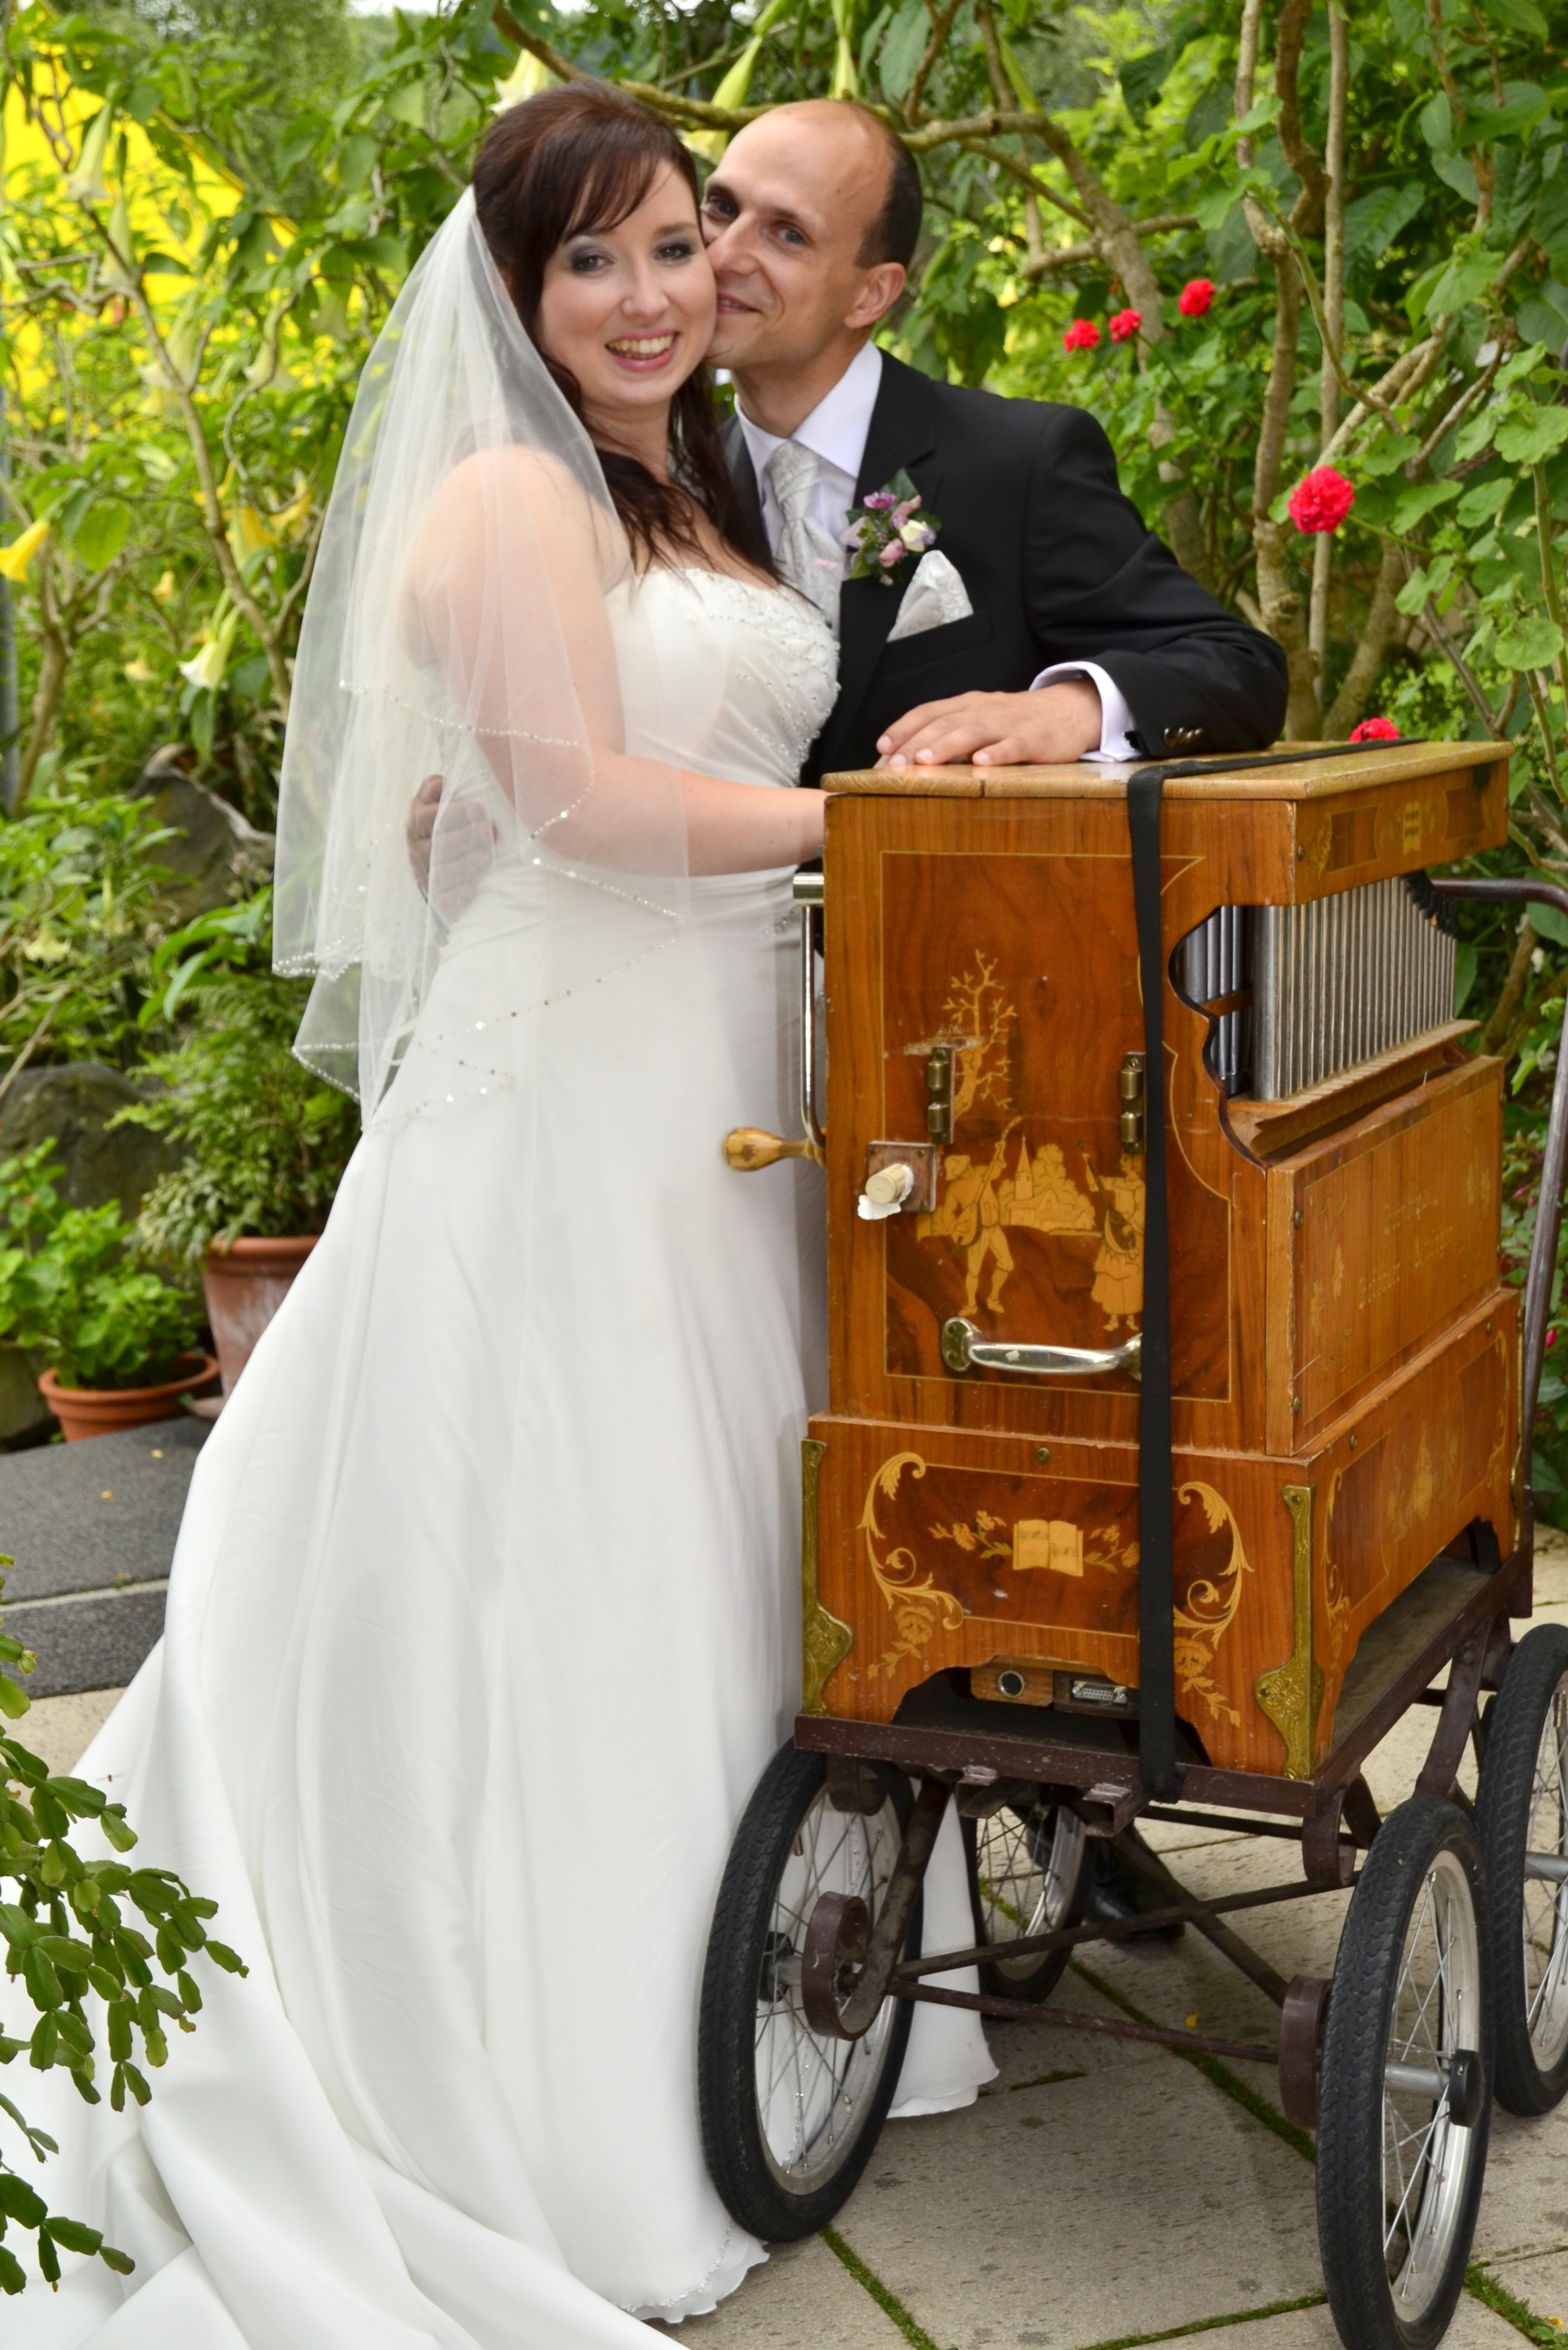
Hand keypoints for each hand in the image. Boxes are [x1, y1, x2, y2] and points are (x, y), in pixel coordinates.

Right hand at [405, 773, 496, 922]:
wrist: (435, 869)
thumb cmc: (444, 829)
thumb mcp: (436, 804)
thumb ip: (436, 790)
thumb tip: (443, 782)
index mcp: (418, 823)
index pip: (428, 816)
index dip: (453, 813)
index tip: (479, 809)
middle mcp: (417, 849)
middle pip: (437, 844)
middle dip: (465, 837)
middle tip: (490, 832)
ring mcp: (424, 874)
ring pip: (441, 872)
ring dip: (465, 865)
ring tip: (486, 857)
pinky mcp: (435, 898)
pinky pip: (442, 900)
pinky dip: (457, 896)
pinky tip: (472, 889)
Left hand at [875, 679, 1102, 769]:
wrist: (1068, 711)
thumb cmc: (1015, 722)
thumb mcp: (980, 719)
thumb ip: (950, 733)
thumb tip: (909, 759)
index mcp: (967, 705)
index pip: (928, 712)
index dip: (903, 728)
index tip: (881, 749)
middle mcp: (983, 710)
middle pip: (944, 724)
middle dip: (916, 743)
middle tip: (894, 765)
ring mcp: (1009, 723)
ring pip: (973, 732)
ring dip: (947, 745)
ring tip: (926, 761)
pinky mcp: (1034, 739)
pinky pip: (1014, 746)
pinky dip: (997, 754)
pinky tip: (982, 764)